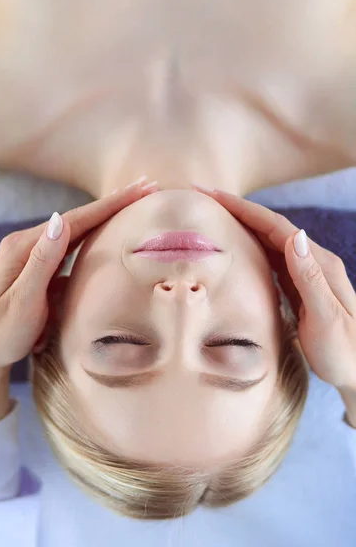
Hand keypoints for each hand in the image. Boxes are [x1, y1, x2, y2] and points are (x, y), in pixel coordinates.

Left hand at [0, 178, 157, 374]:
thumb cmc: (1, 333)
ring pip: (77, 232)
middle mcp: (28, 245)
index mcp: (23, 247)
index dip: (110, 204)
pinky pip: (72, 250)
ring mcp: (33, 257)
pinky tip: (108, 235)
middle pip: (78, 220)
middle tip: (146, 187)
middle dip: (113, 204)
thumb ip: (42, 261)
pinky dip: (94, 239)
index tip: (140, 188)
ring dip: (106, 218)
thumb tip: (62, 219)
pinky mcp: (39, 271)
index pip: (75, 219)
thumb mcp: (23, 300)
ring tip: (133, 204)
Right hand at [192, 185, 355, 392]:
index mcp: (319, 264)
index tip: (215, 195)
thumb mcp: (327, 318)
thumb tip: (295, 235)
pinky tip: (236, 247)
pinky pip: (270, 260)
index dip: (245, 209)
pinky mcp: (299, 288)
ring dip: (242, 225)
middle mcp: (312, 262)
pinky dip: (250, 247)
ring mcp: (305, 274)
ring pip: (268, 241)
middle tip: (205, 197)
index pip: (277, 227)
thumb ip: (309, 277)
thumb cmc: (345, 351)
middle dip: (238, 210)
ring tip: (214, 216)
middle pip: (270, 228)